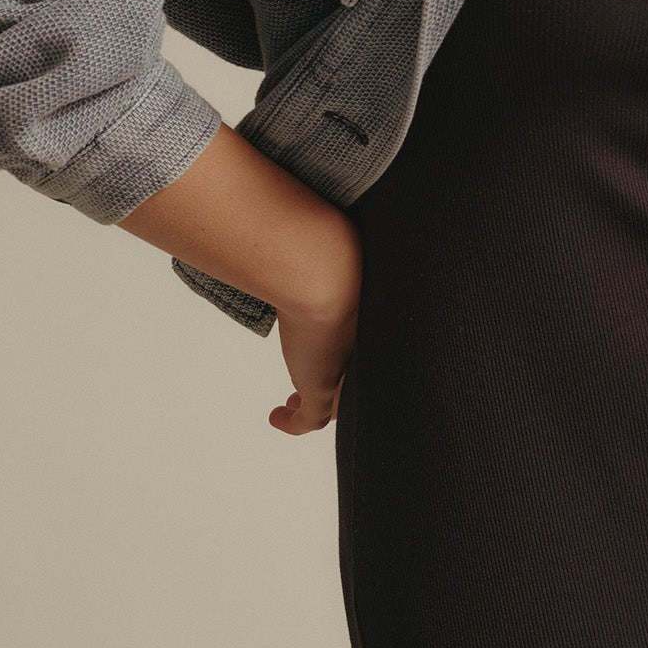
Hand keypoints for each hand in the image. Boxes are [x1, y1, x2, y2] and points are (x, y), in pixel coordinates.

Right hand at [269, 251, 361, 437]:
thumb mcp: (329, 251)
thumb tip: (318, 223)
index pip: (366, 345)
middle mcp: (360, 348)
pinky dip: (293, 423)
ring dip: (312, 403)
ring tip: (292, 405)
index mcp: (370, 318)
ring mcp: (343, 371)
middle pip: (356, 378)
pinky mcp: (321, 389)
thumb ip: (322, 246)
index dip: (351, 353)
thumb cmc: (327, 254)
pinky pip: (310, 419)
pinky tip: (277, 417)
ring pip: (333, 400)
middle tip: (313, 385)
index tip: (331, 349)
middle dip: (340, 384)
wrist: (323, 274)